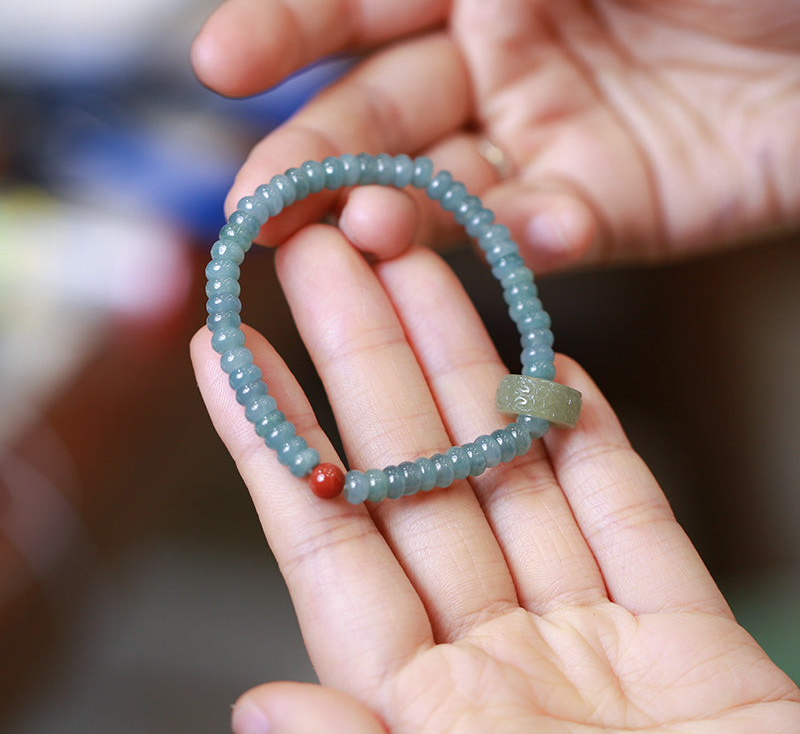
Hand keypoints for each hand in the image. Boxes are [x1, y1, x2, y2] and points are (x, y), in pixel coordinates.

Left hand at [191, 224, 798, 732]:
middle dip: (363, 357)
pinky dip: (592, 441)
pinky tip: (550, 366)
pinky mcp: (685, 639)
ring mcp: (588, 641)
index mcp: (427, 715)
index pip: (328, 546)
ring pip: (512, 470)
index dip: (271, 439)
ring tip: (424, 268)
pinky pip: (627, 514)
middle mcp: (495, 663)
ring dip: (467, 366)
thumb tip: (262, 708)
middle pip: (414, 474)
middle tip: (325, 256)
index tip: (225, 348)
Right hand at [192, 0, 799, 272]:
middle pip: (377, 117)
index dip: (284, 31)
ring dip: (400, 215)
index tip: (218, 64)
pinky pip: (548, 232)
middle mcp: (497, 61)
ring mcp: (543, 143)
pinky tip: (529, 228)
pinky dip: (532, 237)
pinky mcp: (601, 210)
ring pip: (442, 190)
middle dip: (312, 160)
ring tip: (362, 230)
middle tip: (259, 207)